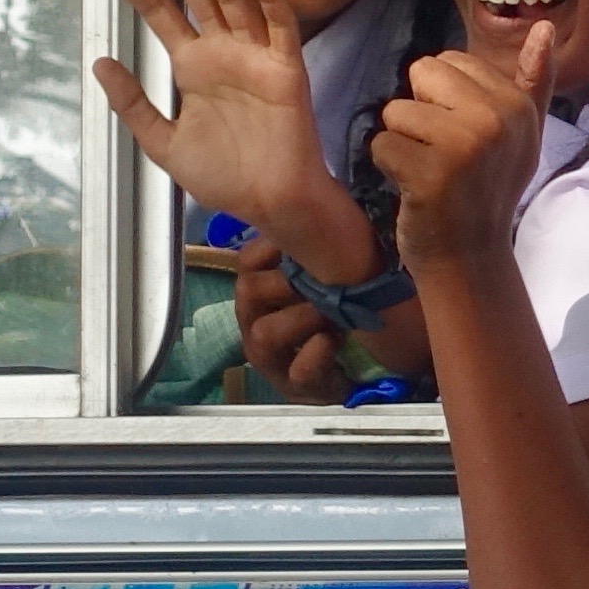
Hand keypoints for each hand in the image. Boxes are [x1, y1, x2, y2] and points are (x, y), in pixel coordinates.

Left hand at [93, 0, 372, 273]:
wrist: (270, 203)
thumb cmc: (226, 176)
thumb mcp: (164, 142)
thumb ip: (134, 105)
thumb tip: (100, 63)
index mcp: (195, 66)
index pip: (163, 14)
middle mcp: (225, 52)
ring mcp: (256, 56)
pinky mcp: (286, 69)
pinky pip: (280, 27)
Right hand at [234, 238, 352, 405]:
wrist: (341, 371)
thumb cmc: (328, 314)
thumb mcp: (320, 278)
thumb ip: (312, 251)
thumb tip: (324, 204)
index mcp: (259, 288)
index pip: (247, 260)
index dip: (273, 247)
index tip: (302, 246)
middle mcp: (254, 320)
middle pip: (249, 291)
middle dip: (290, 284)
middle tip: (324, 283)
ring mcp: (267, 355)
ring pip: (265, 332)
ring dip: (304, 318)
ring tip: (333, 315)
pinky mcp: (290, 383)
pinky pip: (298, 369)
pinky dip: (318, 353)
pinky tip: (334, 341)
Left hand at [369, 21, 554, 273]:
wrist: (471, 258)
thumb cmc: (490, 189)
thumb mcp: (523, 133)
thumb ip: (534, 80)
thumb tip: (544, 26)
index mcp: (516, 103)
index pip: (448, 61)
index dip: (444, 98)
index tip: (463, 137)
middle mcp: (496, 118)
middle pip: (420, 74)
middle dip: (419, 112)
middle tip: (441, 154)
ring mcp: (465, 146)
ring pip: (396, 112)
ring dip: (402, 144)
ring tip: (428, 172)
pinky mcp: (431, 174)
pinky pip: (382, 145)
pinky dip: (389, 169)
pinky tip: (414, 190)